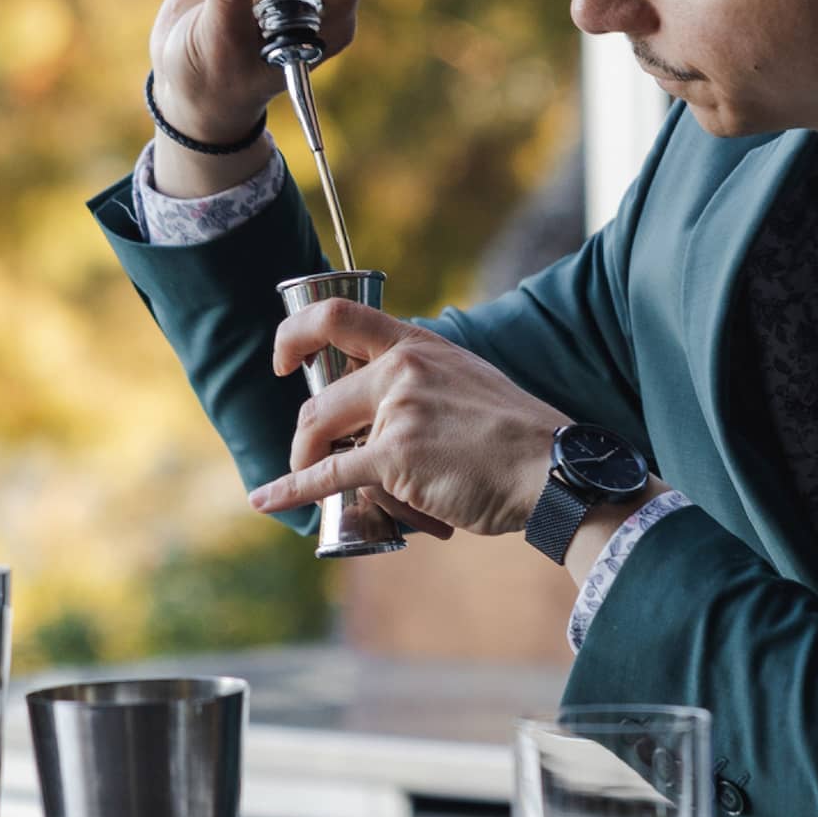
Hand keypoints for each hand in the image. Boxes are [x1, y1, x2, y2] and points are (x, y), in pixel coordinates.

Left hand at [249, 300, 573, 537]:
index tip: (283, 359)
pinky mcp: (396, 457)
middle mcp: (403, 370)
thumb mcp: (468, 377)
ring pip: (325, 443)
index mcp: (418, 345)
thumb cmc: (515, 435)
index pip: (339, 315)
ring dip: (308, 468)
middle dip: (304, 437)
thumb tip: (389, 399)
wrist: (552, 468)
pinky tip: (265, 501)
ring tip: (314, 485)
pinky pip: (328, 476)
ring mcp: (398, 411)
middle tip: (307, 456)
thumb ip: (425, 378)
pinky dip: (290, 490)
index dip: (296, 334)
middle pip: (320, 400)